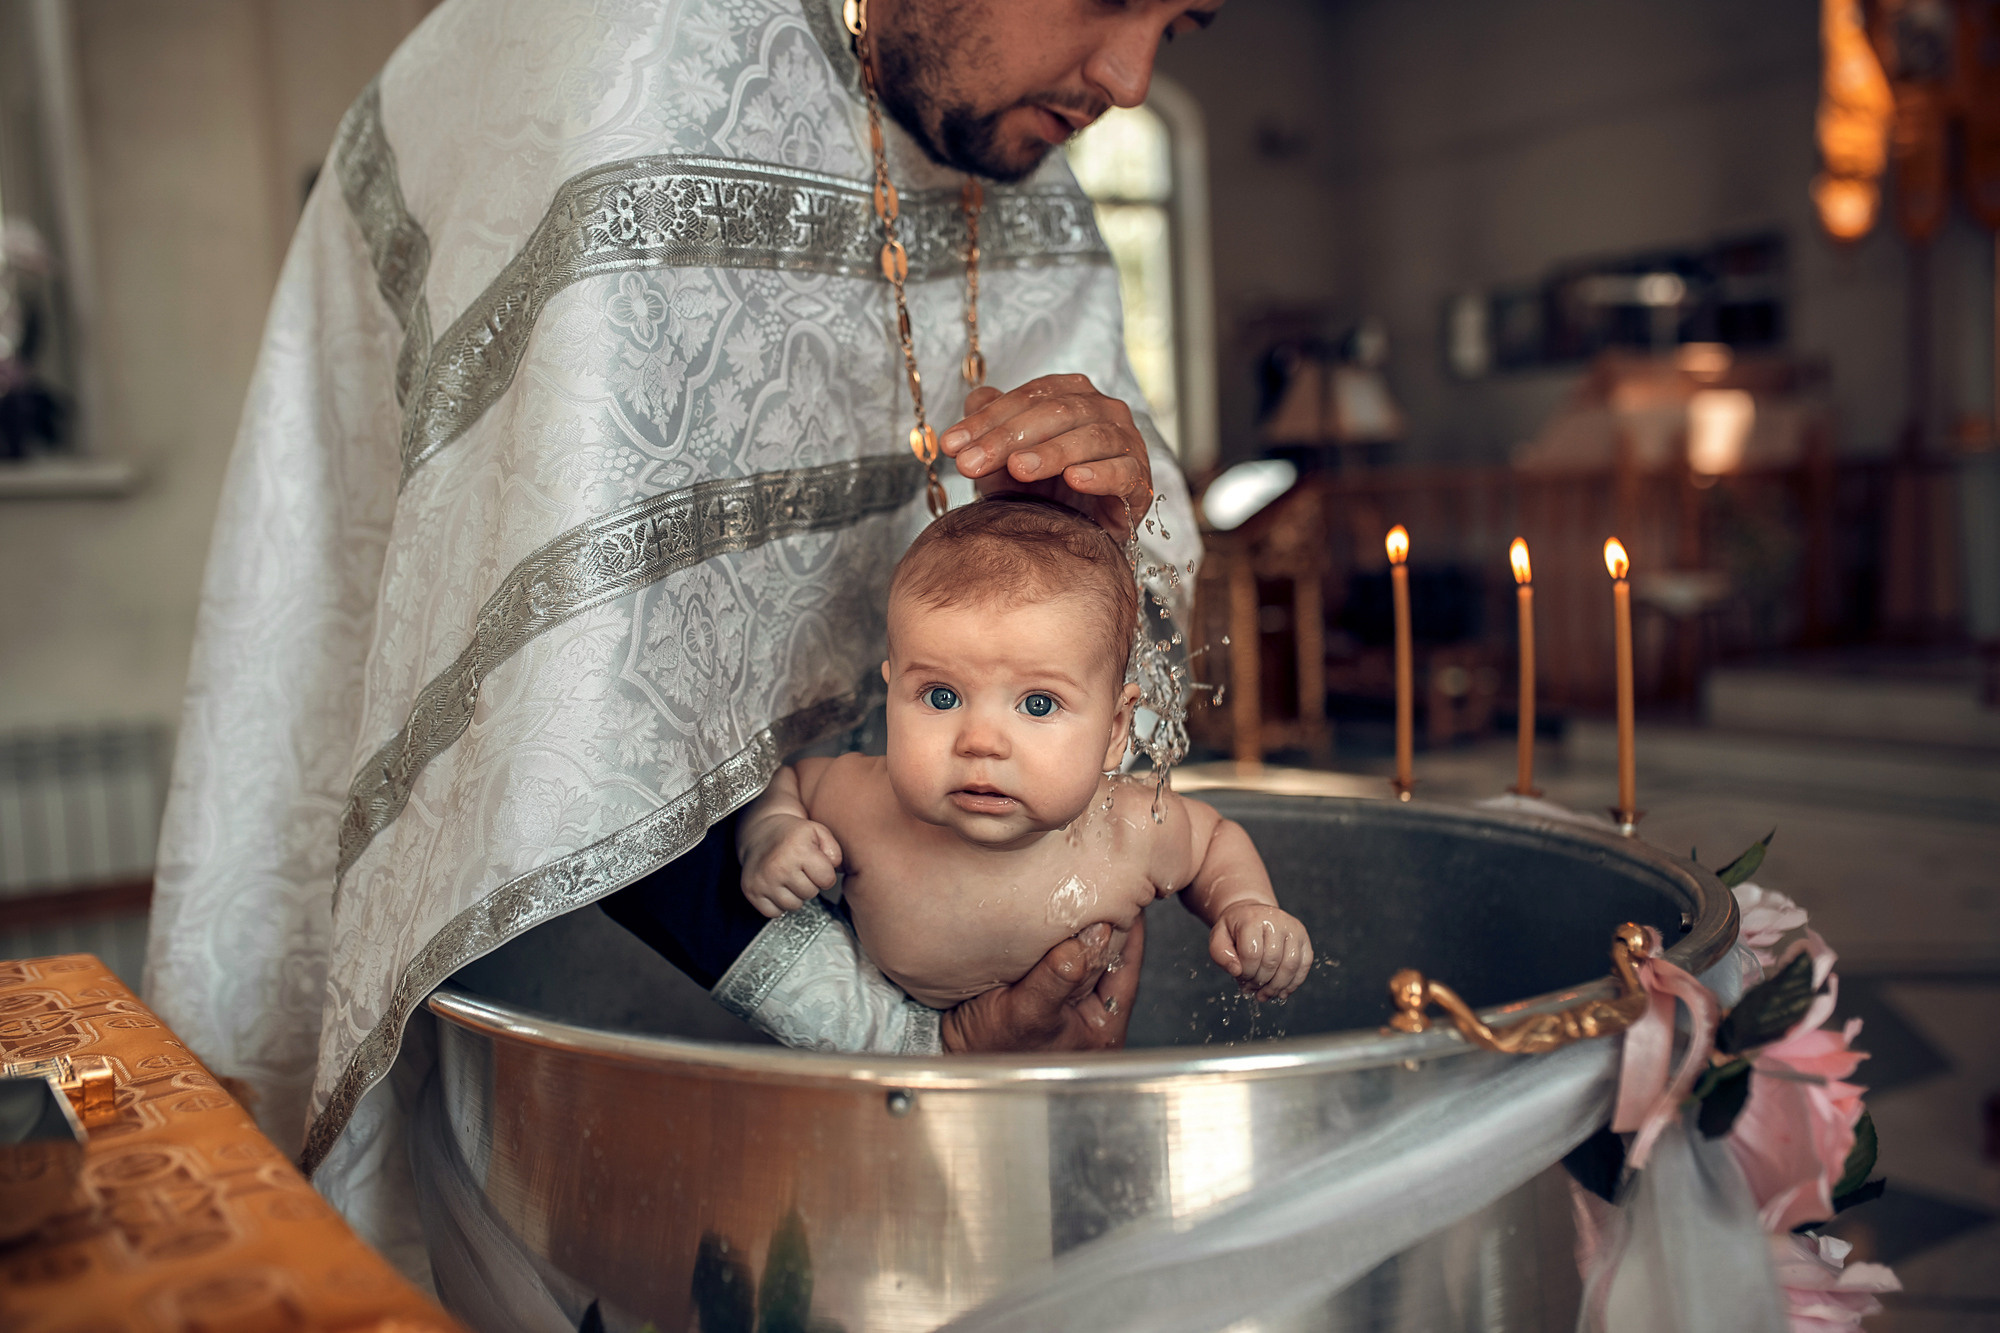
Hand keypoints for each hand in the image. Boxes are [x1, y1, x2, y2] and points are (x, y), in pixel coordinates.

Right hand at [739, 816, 841, 917]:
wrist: (760, 832)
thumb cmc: (792, 835)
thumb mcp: (818, 832)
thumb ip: (834, 850)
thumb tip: (833, 869)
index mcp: (797, 849)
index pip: (827, 880)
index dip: (825, 874)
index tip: (816, 866)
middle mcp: (778, 865)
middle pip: (810, 894)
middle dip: (809, 883)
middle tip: (800, 870)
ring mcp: (763, 880)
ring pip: (793, 906)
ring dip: (795, 895)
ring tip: (789, 877)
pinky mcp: (751, 891)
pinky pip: (774, 912)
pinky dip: (778, 903)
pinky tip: (777, 886)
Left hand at [939, 376, 1154, 538]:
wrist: (1077, 532)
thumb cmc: (1041, 488)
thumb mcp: (1004, 457)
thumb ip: (988, 426)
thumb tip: (974, 399)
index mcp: (1071, 393)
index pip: (1027, 398)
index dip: (986, 420)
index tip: (951, 446)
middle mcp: (1103, 409)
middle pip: (1056, 413)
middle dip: (1008, 438)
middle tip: (971, 463)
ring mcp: (1127, 442)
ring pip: (1090, 437)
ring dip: (1051, 453)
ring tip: (1018, 469)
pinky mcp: (1140, 479)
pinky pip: (1123, 471)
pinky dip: (1100, 473)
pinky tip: (1075, 480)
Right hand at [941, 916, 1145, 1052]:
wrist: (947, 1053)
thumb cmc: (989, 1050)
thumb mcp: (1026, 1013)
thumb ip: (1059, 977)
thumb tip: (1093, 936)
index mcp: (1101, 1029)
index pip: (1126, 968)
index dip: (1129, 931)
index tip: (1128, 896)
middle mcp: (1088, 1017)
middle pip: (1106, 959)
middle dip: (1102, 926)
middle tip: (1101, 888)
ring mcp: (1066, 1004)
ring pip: (1082, 956)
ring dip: (1077, 930)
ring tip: (1076, 898)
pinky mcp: (1043, 991)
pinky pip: (1058, 958)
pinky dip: (1056, 938)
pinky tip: (1049, 919)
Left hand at [1209, 903, 1311, 1000]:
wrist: (1252, 915)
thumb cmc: (1235, 929)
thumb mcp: (1219, 938)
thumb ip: (1220, 954)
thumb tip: (1237, 971)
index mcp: (1253, 919)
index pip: (1252, 954)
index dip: (1246, 973)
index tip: (1240, 977)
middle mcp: (1277, 921)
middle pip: (1272, 961)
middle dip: (1260, 982)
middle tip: (1251, 988)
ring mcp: (1294, 929)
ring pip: (1291, 965)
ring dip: (1277, 987)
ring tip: (1265, 995)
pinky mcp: (1304, 939)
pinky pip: (1304, 965)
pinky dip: (1294, 983)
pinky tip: (1281, 992)